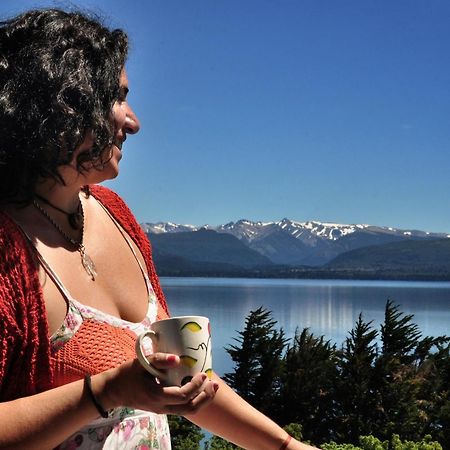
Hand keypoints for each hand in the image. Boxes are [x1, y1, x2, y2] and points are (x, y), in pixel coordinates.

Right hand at [100, 355, 218, 415]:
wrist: (113, 390)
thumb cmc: (127, 374)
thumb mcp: (141, 363)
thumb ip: (159, 359)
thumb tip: (178, 358)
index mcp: (157, 396)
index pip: (183, 396)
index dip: (195, 386)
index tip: (203, 373)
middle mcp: (162, 407)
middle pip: (190, 408)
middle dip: (206, 397)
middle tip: (215, 384)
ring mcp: (162, 409)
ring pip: (188, 411)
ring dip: (202, 400)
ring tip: (213, 388)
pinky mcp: (162, 407)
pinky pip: (182, 408)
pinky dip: (194, 400)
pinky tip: (200, 388)